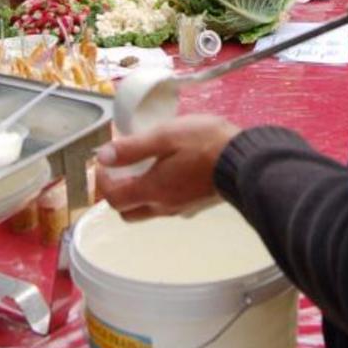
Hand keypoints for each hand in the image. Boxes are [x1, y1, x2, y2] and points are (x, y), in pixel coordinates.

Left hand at [96, 115, 240, 220]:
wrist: (246, 160)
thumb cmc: (206, 144)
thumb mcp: (165, 136)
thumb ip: (132, 147)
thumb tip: (103, 156)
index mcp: (153, 190)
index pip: (114, 198)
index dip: (102, 182)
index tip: (103, 163)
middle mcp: (164, 206)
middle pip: (127, 211)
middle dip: (116, 192)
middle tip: (118, 169)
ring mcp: (181, 208)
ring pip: (148, 209)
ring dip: (137, 193)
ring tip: (143, 165)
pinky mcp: (196, 205)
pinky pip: (167, 205)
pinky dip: (157, 192)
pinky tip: (168, 170)